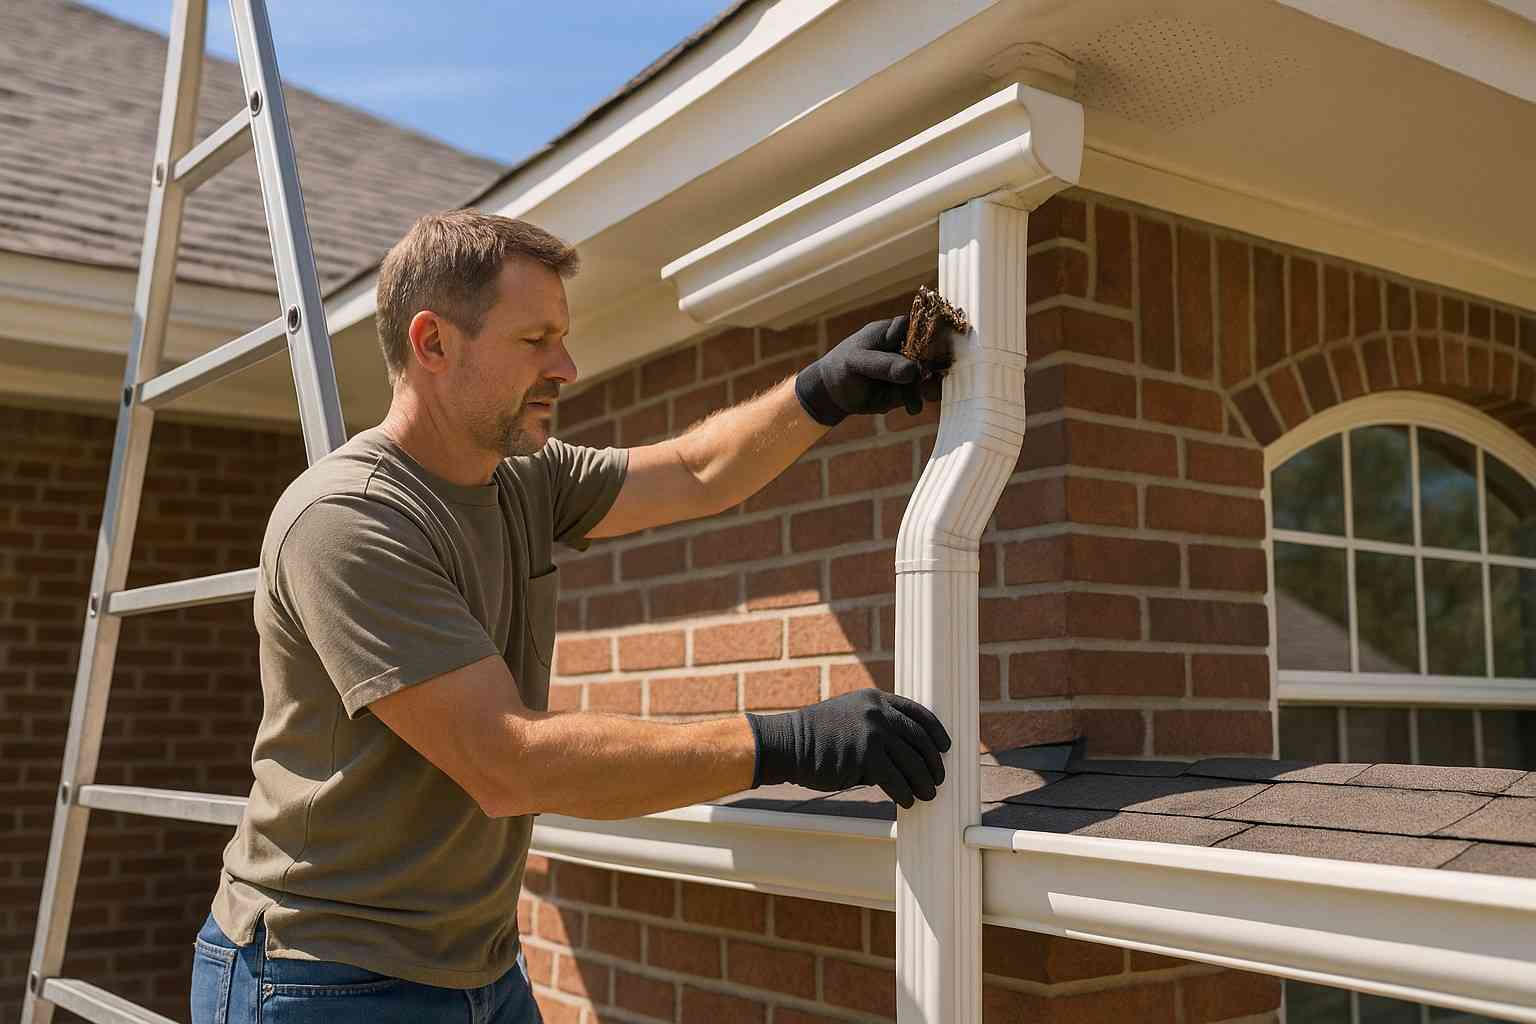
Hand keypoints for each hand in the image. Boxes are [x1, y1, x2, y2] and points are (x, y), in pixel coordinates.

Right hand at [745, 688, 952, 808]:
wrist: (788, 744)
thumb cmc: (817, 737)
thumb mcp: (850, 717)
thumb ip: (876, 726)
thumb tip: (905, 753)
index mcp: (875, 699)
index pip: (917, 712)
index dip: (935, 730)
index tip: (945, 745)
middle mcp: (878, 712)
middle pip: (919, 738)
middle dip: (933, 761)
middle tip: (939, 777)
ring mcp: (873, 733)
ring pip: (911, 761)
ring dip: (923, 781)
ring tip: (928, 794)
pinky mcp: (866, 756)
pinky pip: (895, 779)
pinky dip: (904, 793)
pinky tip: (907, 801)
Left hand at [794, 315, 946, 427]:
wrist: (834, 392)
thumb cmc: (843, 365)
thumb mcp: (858, 361)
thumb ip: (883, 364)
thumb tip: (912, 370)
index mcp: (896, 330)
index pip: (922, 326)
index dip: (935, 335)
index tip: (934, 350)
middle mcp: (908, 347)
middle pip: (933, 352)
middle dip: (936, 365)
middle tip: (929, 378)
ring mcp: (910, 369)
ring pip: (931, 375)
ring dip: (930, 386)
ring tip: (922, 396)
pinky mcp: (909, 389)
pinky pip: (921, 394)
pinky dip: (920, 400)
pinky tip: (912, 408)